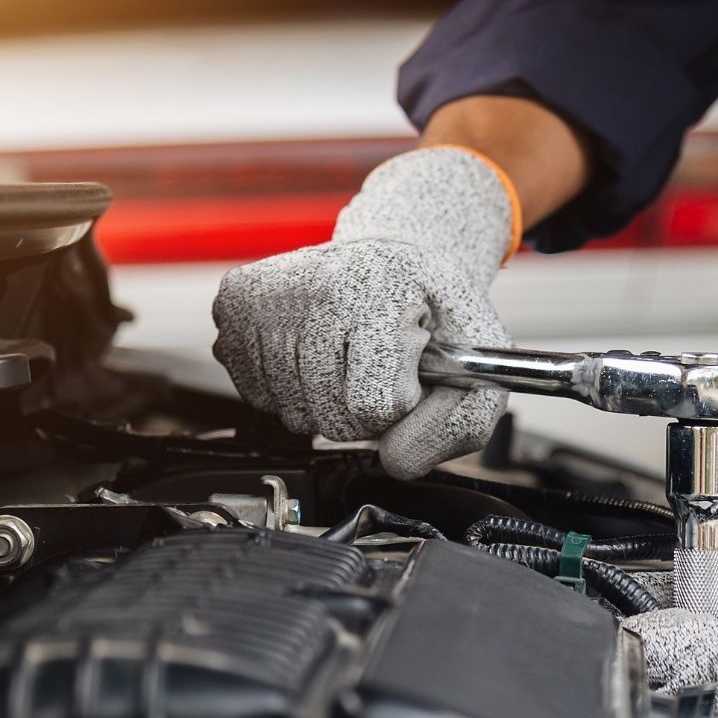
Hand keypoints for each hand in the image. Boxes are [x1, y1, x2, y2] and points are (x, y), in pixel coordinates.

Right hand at [213, 148, 515, 478]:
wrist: (398, 256)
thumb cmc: (437, 313)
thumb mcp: (482, 364)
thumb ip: (461, 426)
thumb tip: (395, 461)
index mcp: (383, 291)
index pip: (375, 406)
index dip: (401, 404)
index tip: (411, 366)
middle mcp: (317, 284)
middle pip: (331, 417)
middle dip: (363, 409)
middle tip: (378, 362)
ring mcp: (270, 293)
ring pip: (292, 413)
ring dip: (326, 401)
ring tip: (348, 354)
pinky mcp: (236, 302)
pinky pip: (257, 395)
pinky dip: (290, 389)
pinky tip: (314, 351)